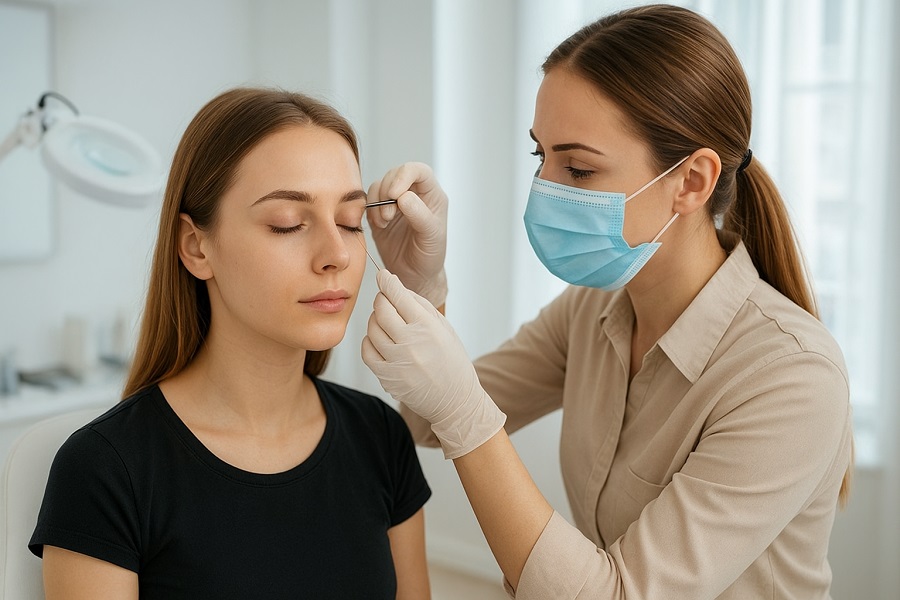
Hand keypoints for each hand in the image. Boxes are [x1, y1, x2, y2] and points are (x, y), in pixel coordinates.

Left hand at [362, 270, 505, 458]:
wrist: (455, 400)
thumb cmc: (452, 361)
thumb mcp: (444, 328)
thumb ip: (420, 306)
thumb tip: (396, 287)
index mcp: (428, 327)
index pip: (399, 296)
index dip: (387, 281)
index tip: (382, 275)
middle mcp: (411, 343)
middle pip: (381, 309)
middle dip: (381, 300)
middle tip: (386, 301)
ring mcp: (397, 362)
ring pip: (371, 328)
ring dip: (375, 320)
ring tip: (386, 322)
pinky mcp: (387, 377)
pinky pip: (367, 350)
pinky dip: (370, 341)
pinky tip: (380, 340)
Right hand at [366, 162, 447, 306]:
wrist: (414, 275)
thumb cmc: (429, 256)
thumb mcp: (431, 237)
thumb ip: (420, 215)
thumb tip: (404, 197)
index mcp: (432, 194)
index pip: (418, 170)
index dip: (404, 175)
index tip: (395, 194)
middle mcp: (414, 193)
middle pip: (395, 174)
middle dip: (387, 192)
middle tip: (389, 215)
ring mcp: (396, 202)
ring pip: (380, 185)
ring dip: (377, 201)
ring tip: (385, 222)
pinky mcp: (380, 212)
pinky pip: (369, 200)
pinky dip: (369, 210)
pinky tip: (379, 226)